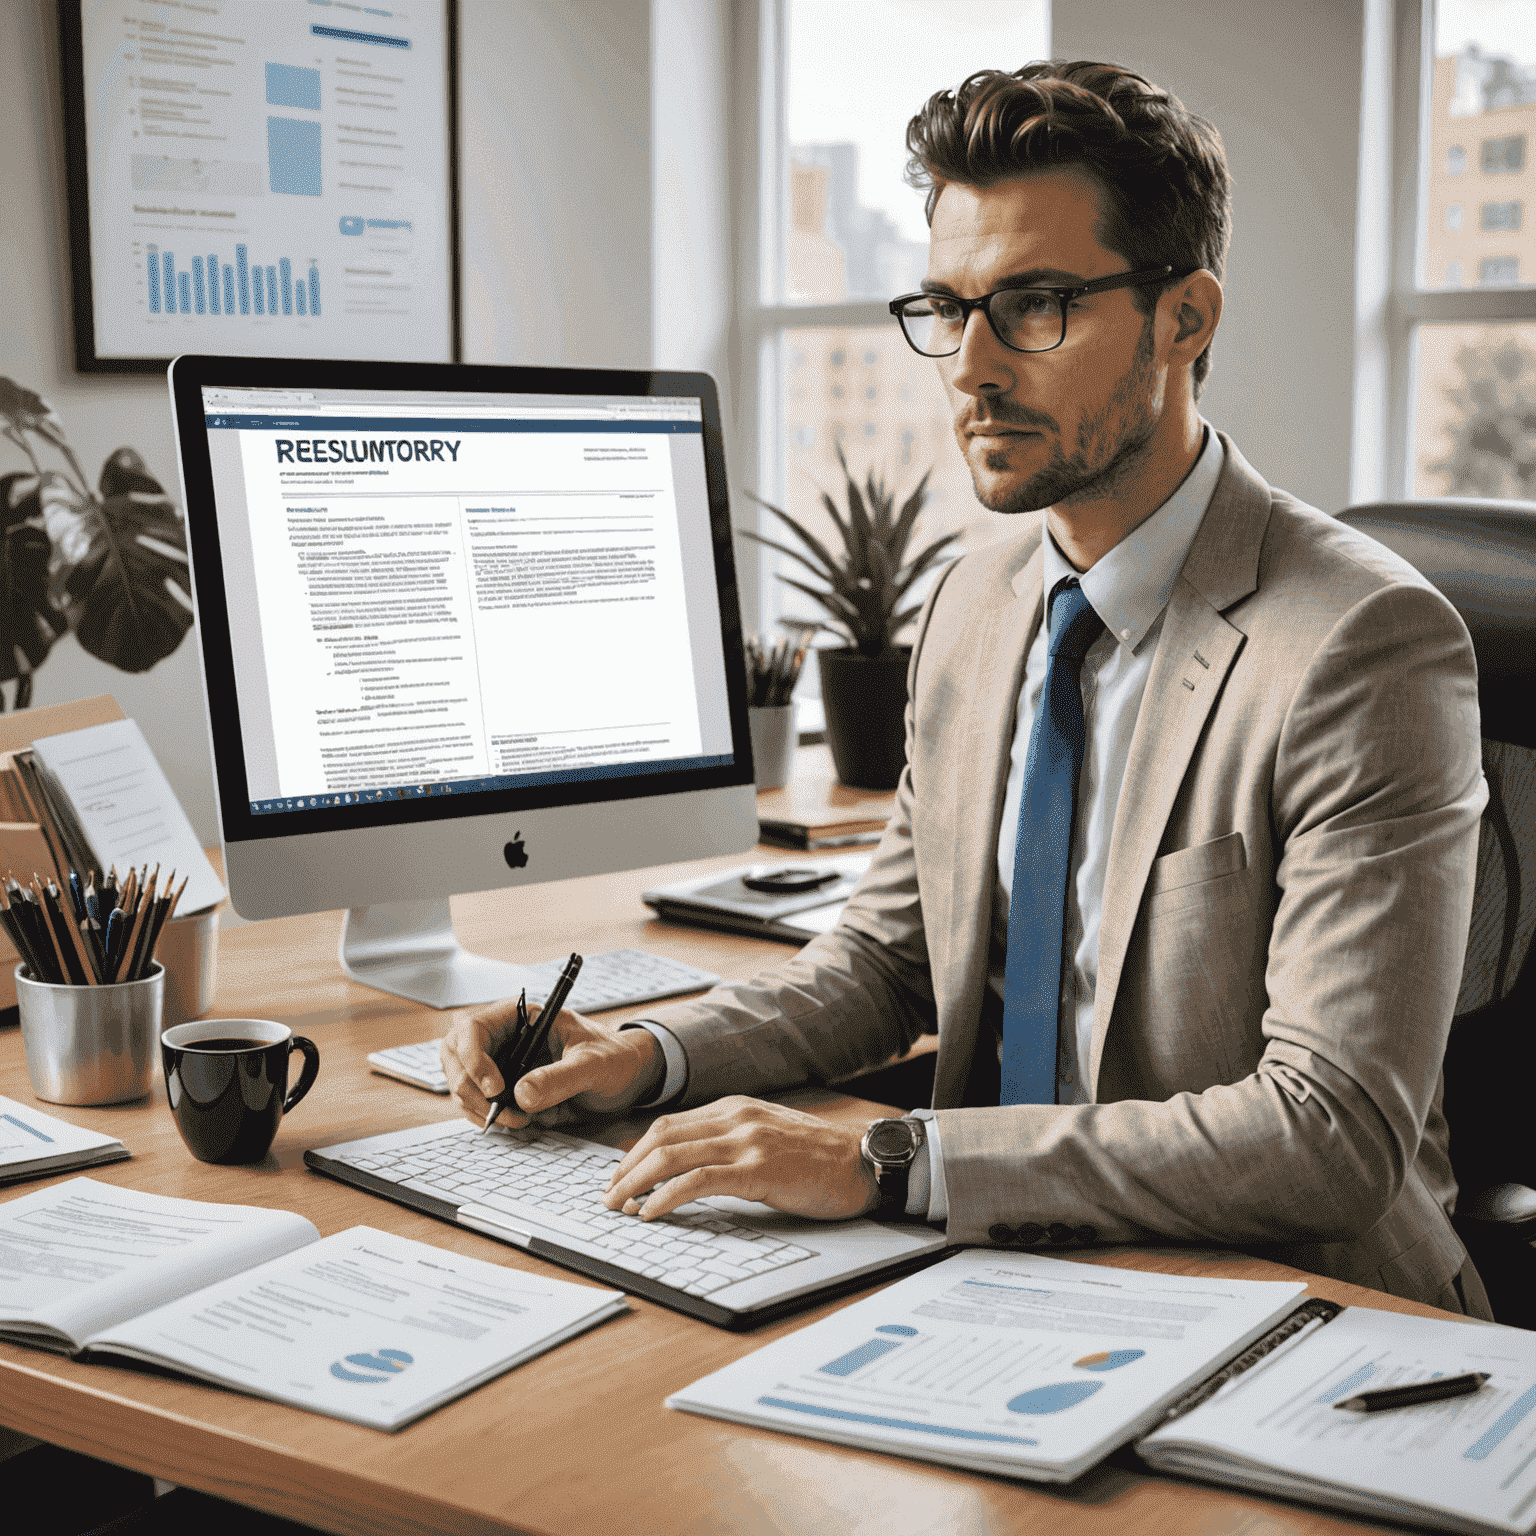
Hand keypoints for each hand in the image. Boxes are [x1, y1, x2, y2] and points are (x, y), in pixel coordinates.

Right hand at [439, 998, 664, 1129]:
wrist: (629, 1079)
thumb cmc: (615, 1057)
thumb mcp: (593, 1065)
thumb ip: (560, 1077)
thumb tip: (520, 1095)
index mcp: (524, 1019)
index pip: (475, 1028)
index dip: (474, 1058)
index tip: (495, 1088)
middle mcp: (507, 1039)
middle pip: (456, 1056)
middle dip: (468, 1088)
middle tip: (498, 1114)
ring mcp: (504, 1065)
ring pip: (464, 1085)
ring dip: (483, 1110)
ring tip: (523, 1122)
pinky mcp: (509, 1091)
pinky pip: (484, 1106)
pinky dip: (496, 1121)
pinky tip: (525, 1125)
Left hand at [603, 1095, 881, 1221]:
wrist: (864, 1162)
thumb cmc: (820, 1159)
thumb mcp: (769, 1138)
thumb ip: (732, 1143)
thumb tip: (688, 1169)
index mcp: (736, 1108)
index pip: (668, 1125)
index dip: (635, 1152)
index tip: (619, 1178)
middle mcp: (736, 1117)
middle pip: (661, 1136)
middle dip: (626, 1168)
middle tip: (608, 1197)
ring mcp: (747, 1141)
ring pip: (672, 1154)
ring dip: (635, 1183)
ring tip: (618, 1207)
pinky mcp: (759, 1170)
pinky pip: (699, 1180)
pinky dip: (666, 1195)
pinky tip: (651, 1212)